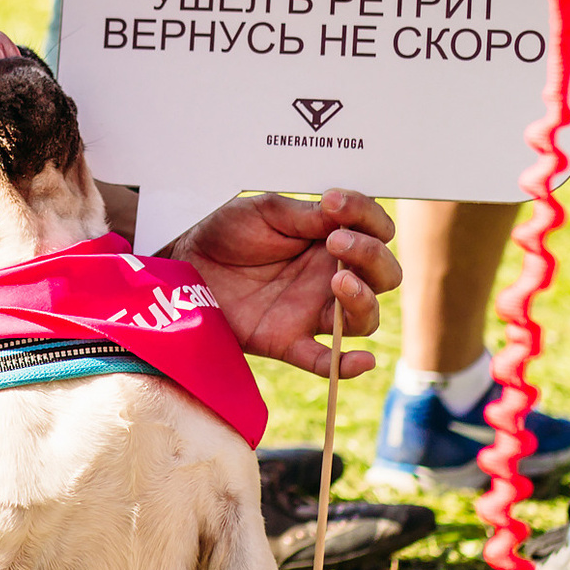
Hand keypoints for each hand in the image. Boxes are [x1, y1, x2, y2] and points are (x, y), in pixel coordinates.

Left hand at [166, 189, 399, 378]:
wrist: (185, 262)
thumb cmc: (226, 232)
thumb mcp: (265, 210)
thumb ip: (306, 214)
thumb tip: (340, 210)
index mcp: (330, 240)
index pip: (376, 231)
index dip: (368, 217)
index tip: (336, 203)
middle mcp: (330, 276)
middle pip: (384, 276)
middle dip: (372, 256)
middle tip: (337, 241)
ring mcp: (312, 311)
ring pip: (364, 318)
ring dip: (364, 299)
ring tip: (339, 279)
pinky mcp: (289, 341)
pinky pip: (326, 362)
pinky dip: (346, 365)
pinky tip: (361, 360)